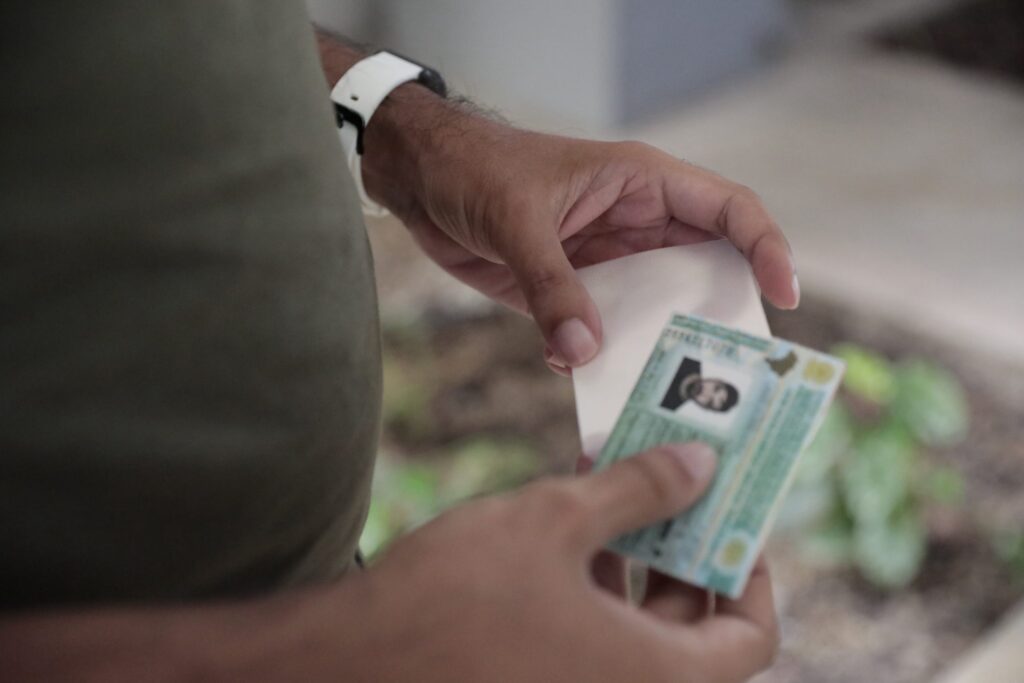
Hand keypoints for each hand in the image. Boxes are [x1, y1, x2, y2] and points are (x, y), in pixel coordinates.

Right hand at [329, 442, 777, 681]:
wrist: (348, 663)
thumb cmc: (456, 595)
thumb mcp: (556, 521)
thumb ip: (639, 490)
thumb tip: (703, 464)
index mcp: (656, 678)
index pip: (749, 635)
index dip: (749, 570)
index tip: (729, 516)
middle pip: (692, 629)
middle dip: (683, 549)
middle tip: (672, 483)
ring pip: (635, 633)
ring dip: (634, 559)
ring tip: (610, 486)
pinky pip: (589, 643)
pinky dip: (592, 588)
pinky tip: (562, 530)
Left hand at [363, 90, 798, 372]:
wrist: (421, 180)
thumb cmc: (475, 169)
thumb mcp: (517, 221)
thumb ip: (551, 287)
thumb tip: (584, 353)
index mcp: (643, 185)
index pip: (729, 210)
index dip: (765, 248)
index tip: (783, 297)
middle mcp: (635, 225)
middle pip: (703, 271)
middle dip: (719, 316)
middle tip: (734, 368)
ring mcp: (606, 262)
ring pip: (654, 309)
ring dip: (657, 346)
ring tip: (666, 390)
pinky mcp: (571, 292)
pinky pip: (602, 330)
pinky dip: (600, 356)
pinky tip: (588, 378)